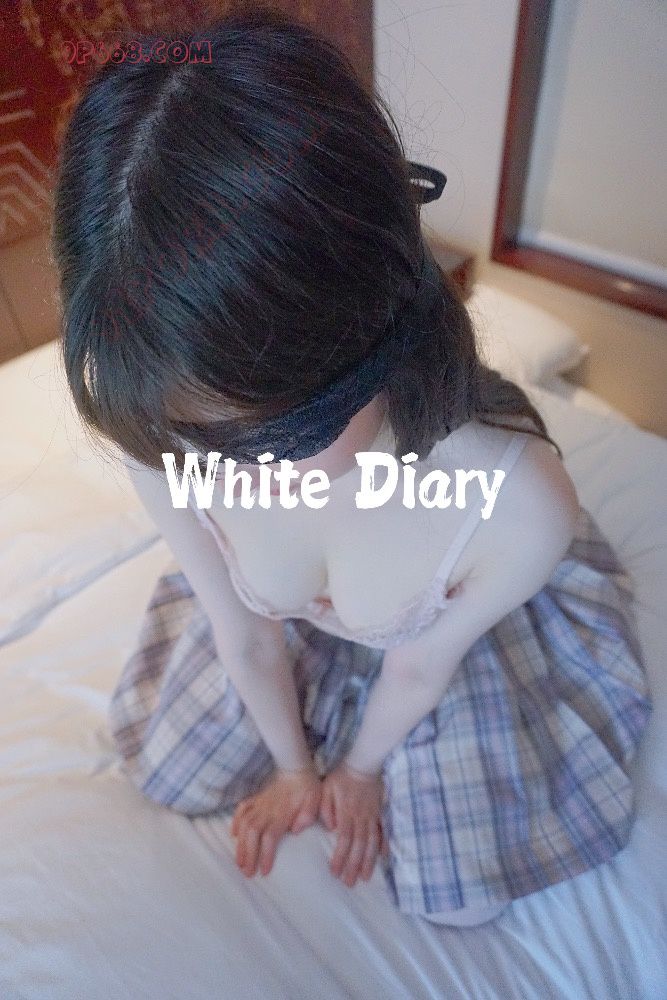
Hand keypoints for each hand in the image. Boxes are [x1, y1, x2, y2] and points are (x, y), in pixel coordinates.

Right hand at [230, 765, 320, 877]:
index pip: (269, 838)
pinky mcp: (255, 798)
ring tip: (239, 861)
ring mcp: (259, 804)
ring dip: (240, 844)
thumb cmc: (307, 786)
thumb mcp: (314, 801)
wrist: (295, 766)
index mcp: (281, 814)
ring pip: (244, 825)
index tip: (264, 871)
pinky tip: (234, 835)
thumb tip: (295, 831)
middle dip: (248, 855)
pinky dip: (235, 822)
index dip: (265, 855)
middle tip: (246, 873)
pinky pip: (241, 810)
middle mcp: (266, 810)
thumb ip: (306, 817)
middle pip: (252, 835)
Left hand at [319, 761, 388, 886]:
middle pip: (358, 846)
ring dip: (368, 861)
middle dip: (354, 866)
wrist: (363, 764)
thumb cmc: (341, 777)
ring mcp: (372, 817)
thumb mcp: (326, 789)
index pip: (343, 840)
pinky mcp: (379, 813)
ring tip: (365, 877)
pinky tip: (383, 857)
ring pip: (371, 843)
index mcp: (346, 813)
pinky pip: (383, 831)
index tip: (335, 872)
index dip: (340, 857)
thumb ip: (326, 808)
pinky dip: (384, 845)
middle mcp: (361, 818)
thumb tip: (330, 828)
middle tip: (350, 883)